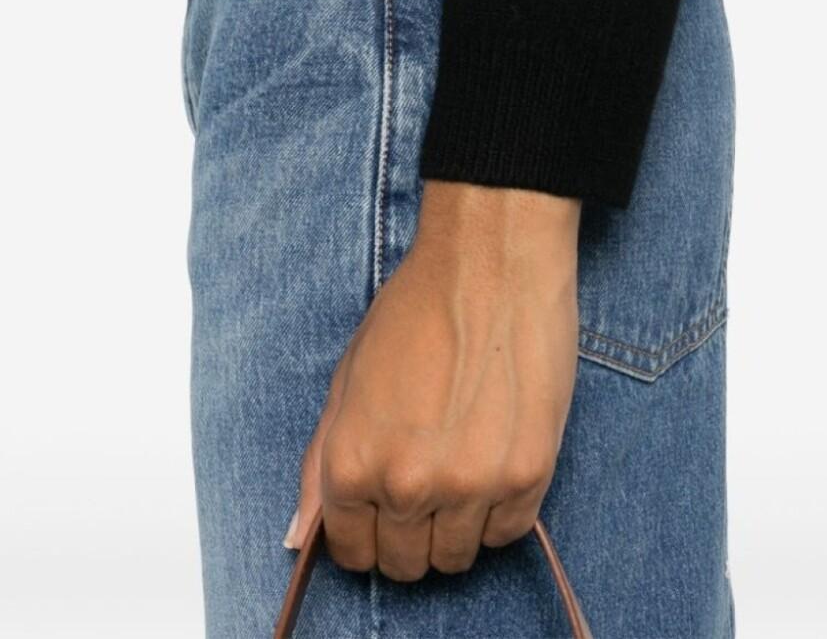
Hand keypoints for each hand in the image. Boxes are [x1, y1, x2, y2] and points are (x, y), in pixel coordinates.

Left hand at [285, 180, 580, 579]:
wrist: (491, 262)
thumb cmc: (417, 308)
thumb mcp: (348, 378)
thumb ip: (321, 463)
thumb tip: (300, 536)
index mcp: (351, 461)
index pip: (351, 551)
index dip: (366, 530)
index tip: (381, 508)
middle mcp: (405, 484)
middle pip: (404, 564)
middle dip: (409, 530)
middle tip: (425, 476)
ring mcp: (469, 485)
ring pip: (456, 558)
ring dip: (455, 523)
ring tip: (461, 461)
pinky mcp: (527, 476)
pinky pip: (507, 533)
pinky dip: (500, 509)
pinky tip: (494, 457)